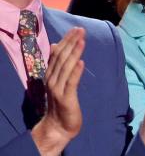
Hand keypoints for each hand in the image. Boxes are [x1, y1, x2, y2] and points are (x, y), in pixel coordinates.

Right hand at [31, 27, 84, 155]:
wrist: (58, 126)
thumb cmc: (61, 103)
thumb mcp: (60, 82)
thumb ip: (58, 65)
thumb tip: (55, 46)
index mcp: (51, 74)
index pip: (58, 54)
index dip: (67, 41)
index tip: (76, 29)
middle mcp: (52, 79)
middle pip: (62, 57)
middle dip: (71, 42)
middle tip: (80, 30)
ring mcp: (57, 88)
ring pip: (66, 67)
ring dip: (74, 53)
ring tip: (82, 41)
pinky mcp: (66, 98)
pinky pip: (71, 83)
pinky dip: (76, 72)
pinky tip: (82, 62)